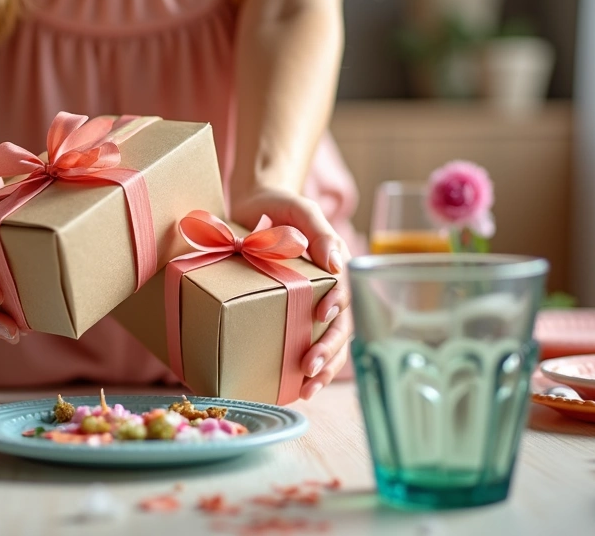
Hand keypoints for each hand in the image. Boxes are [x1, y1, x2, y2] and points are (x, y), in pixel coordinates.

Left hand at [229, 186, 351, 399]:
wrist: (250, 205)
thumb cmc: (279, 205)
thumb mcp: (299, 209)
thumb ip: (318, 230)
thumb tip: (336, 263)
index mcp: (333, 267)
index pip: (344, 293)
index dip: (337, 306)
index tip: (322, 314)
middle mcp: (326, 290)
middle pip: (339, 327)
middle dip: (328, 352)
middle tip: (310, 370)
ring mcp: (308, 304)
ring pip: (325, 343)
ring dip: (321, 369)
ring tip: (307, 389)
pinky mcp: (286, 313)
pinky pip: (299, 344)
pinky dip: (299, 368)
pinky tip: (292, 387)